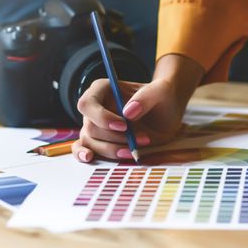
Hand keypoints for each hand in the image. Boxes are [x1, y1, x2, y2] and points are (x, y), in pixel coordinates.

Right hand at [72, 54, 204, 161]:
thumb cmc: (161, 98)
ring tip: (133, 150)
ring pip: (89, 141)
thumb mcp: (161, 91)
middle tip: (141, 138)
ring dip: (111, 149)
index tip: (124, 125)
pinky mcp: (98, 141)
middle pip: (90, 126)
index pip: (87, 104)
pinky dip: (83, 154)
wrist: (166, 113)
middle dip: (114, 137)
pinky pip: (81, 148)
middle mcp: (94, 108)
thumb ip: (146, 96)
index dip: (101, 117)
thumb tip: (127, 112)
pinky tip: (90, 158)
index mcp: (102, 90)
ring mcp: (94, 125)